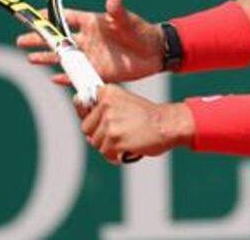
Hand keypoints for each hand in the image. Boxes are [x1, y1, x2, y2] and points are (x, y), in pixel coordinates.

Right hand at [17, 0, 163, 83]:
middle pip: (59, 39)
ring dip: (47, 58)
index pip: (66, 18)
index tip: (33, 17)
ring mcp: (91, 56)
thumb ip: (117, 10)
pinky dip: (66, 77)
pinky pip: (77, 75)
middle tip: (21, 40)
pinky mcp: (98, 71)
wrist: (155, 52)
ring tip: (30, 57)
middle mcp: (88, 39)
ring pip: (64, 58)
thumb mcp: (127, 20)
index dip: (50, 17)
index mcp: (92, 23)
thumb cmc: (141, 31)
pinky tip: (53, 78)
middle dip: (40, 39)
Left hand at [77, 86, 193, 163]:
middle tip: (118, 134)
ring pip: (96, 143)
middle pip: (87, 128)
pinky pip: (106, 153)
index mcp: (108, 92)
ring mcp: (110, 123)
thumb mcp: (125, 101)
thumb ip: (105, 107)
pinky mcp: (114, 140)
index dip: (88, 115)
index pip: (82, 103)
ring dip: (109, 146)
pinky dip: (116, 155)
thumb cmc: (148, 116)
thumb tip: (82, 118)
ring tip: (126, 140)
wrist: (167, 124)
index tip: (95, 119)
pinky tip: (128, 148)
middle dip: (99, 134)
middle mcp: (106, 105)